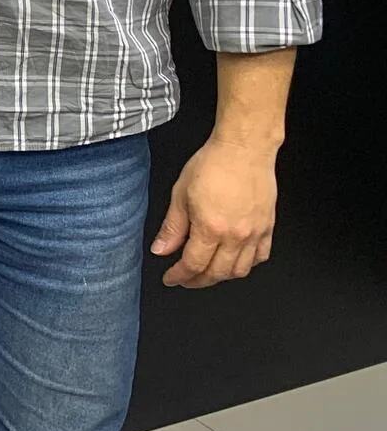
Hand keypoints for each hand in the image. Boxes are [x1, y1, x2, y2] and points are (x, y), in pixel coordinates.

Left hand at [151, 137, 279, 287]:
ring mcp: (255, 234)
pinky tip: (234, 260)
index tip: (170, 278)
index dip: (179, 276)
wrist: (244, 149)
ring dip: (221, 276)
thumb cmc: (213, 164)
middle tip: (185, 279)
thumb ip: (172, 227)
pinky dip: (246, 264)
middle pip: (216, 273)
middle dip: (197, 281)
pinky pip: (260, 257)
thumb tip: (161, 249)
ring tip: (207, 272)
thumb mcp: (181, 193)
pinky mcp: (268, 228)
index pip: (193, 265)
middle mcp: (236, 236)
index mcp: (211, 228)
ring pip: (240, 270)